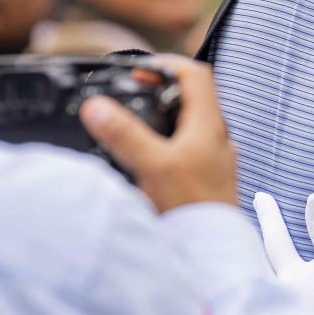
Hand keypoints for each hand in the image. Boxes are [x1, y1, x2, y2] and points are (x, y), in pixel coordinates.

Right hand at [79, 58, 237, 212]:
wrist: (213, 251)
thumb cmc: (193, 209)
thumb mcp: (153, 166)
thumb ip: (124, 134)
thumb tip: (96, 106)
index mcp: (209, 124)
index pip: (196, 74)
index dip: (167, 64)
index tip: (139, 69)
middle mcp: (217, 137)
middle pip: (193, 96)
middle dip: (162, 88)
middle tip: (133, 90)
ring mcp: (214, 158)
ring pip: (190, 122)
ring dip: (165, 114)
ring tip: (136, 120)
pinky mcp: (207, 177)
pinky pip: (188, 146)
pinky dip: (167, 140)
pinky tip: (149, 156)